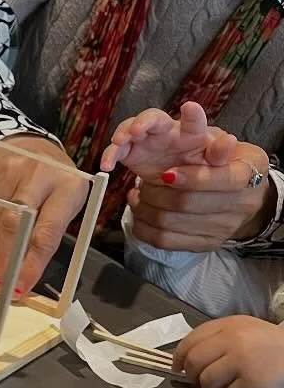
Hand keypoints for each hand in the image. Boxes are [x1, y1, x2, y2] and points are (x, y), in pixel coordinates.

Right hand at [0, 135, 89, 297]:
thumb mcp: (66, 205)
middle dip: (4, 261)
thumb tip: (23, 276)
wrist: (31, 145)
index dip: (31, 264)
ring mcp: (6, 170)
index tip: (20, 289)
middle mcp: (36, 174)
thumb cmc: (55, 184)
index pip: (46, 232)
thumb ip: (49, 236)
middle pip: (12, 226)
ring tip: (8, 236)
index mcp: (67, 186)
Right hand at [100, 101, 226, 175]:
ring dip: (123, 133)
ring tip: (119, 143)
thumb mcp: (213, 164)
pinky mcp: (130, 153)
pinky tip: (106, 166)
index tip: (190, 107)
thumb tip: (230, 141)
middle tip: (137, 130)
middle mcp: (166, 132)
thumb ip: (219, 155)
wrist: (181, 182)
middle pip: (153, 118)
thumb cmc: (200, 167)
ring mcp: (146, 140)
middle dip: (144, 121)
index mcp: (191, 133)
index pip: (193, 121)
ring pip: (130, 129)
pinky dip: (109, 156)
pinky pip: (117, 151)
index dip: (192, 114)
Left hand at [127, 140, 272, 252]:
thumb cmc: (229, 164)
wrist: (243, 197)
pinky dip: (144, 227)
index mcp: (249, 175)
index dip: (192, 178)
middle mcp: (241, 206)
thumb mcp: (229, 148)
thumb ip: (219, 146)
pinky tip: (140, 213)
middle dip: (157, 193)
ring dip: (145, 209)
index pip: (224, 180)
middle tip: (144, 183)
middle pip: (188, 204)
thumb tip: (225, 142)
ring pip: (170, 223)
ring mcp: (222, 229)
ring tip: (138, 196)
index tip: (166, 174)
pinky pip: (164, 240)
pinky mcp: (204, 244)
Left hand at [173, 315, 283, 387]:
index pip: (190, 341)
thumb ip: (215, 339)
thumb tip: (183, 360)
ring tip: (227, 386)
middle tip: (203, 381)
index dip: (179, 358)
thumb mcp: (243, 331)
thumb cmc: (268, 345)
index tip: (178, 368)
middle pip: (194, 363)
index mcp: (228, 326)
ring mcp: (244, 362)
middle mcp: (234, 341)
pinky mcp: (253, 383)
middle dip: (193, 376)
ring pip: (207, 383)